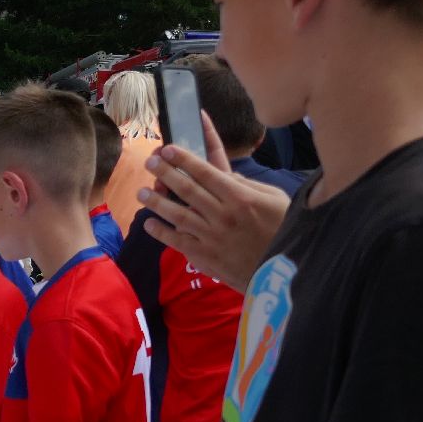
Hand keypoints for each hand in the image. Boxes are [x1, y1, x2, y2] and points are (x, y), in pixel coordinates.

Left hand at [139, 110, 290, 289]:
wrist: (281, 271)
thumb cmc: (281, 229)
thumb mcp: (274, 199)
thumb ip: (248, 185)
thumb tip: (224, 175)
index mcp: (240, 197)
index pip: (206, 173)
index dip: (184, 159)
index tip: (167, 149)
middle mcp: (223, 214)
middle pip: (187, 189)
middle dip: (165, 173)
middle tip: (149, 163)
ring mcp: (211, 236)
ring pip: (177, 214)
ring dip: (156, 202)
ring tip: (142, 192)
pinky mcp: (205, 256)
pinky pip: (177, 241)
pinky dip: (161, 232)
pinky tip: (149, 223)